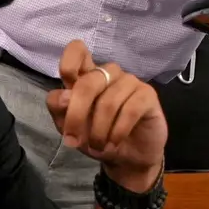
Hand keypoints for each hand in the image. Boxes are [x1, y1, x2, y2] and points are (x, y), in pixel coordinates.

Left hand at [45, 40, 167, 188]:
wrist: (129, 157)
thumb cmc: (97, 137)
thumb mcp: (70, 128)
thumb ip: (60, 109)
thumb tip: (63, 97)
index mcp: (87, 76)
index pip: (77, 51)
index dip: (69, 64)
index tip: (67, 90)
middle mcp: (108, 74)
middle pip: (88, 83)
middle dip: (77, 116)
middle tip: (74, 141)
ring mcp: (129, 81)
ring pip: (108, 102)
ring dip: (99, 132)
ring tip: (98, 147)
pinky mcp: (147, 94)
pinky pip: (130, 110)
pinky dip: (117, 132)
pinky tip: (114, 143)